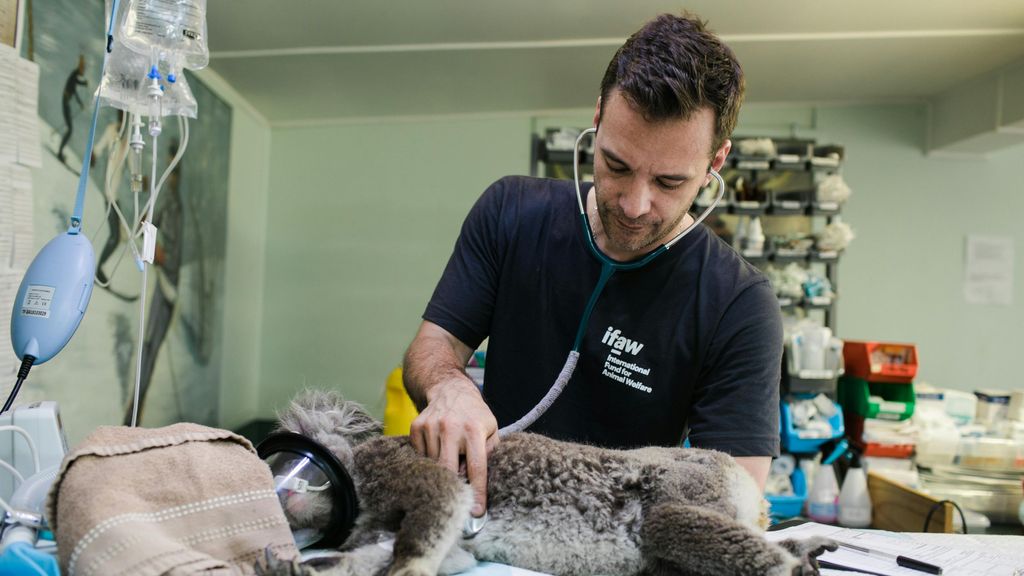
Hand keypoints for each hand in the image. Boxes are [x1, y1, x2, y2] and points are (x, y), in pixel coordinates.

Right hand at [409, 378, 497, 516]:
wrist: (449, 389)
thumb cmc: (474, 414)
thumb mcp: (491, 429)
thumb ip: (490, 453)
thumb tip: (481, 483)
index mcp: (474, 430)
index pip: (477, 469)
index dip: (477, 493)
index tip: (476, 513)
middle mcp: (451, 427)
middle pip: (449, 471)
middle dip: (454, 487)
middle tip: (458, 496)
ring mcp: (431, 426)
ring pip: (433, 465)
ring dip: (442, 469)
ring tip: (450, 459)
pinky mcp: (416, 427)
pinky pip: (420, 456)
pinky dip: (429, 459)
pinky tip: (438, 449)